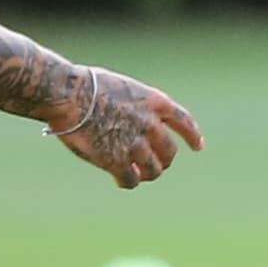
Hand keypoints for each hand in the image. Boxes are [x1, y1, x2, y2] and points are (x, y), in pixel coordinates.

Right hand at [49, 69, 205, 187]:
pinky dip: (127, 182)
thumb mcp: (121, 87)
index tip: (198, 147)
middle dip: (164, 160)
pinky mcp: (116, 160)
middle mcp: (150, 124)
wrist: (69, 94)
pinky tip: (120, 180)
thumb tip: (129, 121)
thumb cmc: (86, 85)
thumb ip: (133, 106)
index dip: (192, 135)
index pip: (183, 122)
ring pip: (153, 170)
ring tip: (137, 174)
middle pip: (169, 152)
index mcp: (154, 102)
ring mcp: (134, 144)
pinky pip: (130, 180)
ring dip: (147, 174)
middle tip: (154, 165)